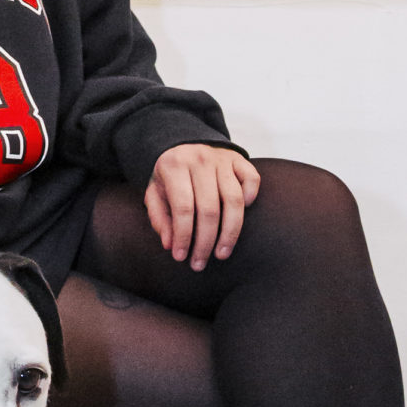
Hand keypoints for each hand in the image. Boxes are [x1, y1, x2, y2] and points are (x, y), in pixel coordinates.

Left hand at [145, 144, 262, 268]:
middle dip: (205, 242)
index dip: (183, 236)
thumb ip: (159, 218)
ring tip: (222, 254)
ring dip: (230, 233)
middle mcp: (201, 160)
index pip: (183, 208)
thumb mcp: (154, 193)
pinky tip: (240, 215)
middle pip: (209, 209)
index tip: (181, 257)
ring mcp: (223, 159)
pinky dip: (250, 198)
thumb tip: (169, 244)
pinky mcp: (239, 159)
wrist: (181, 142)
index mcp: (175, 166)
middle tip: (200, 264)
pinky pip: (253, 179)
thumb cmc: (168, 175)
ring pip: (234, 201)